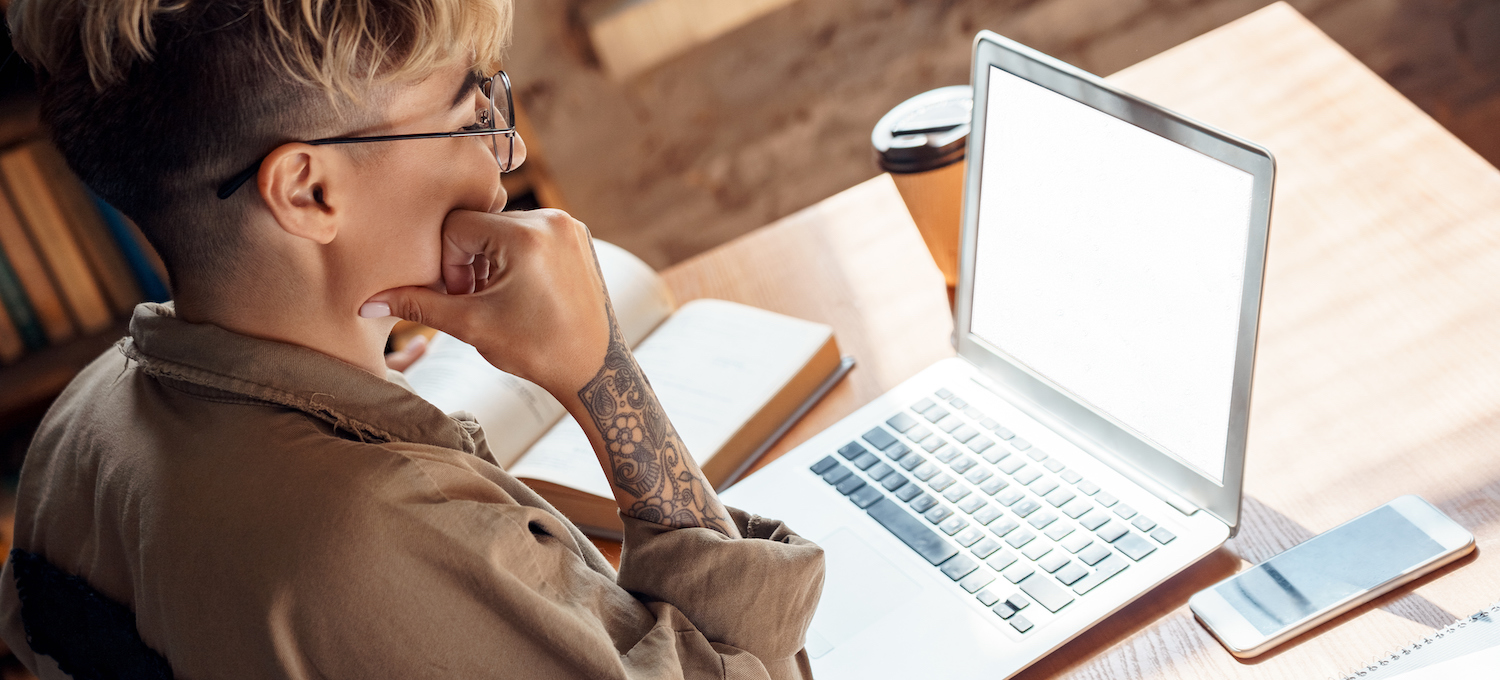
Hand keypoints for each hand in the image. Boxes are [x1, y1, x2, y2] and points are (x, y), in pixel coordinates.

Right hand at [362, 209, 611, 396]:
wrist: (597, 370)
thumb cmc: (537, 350)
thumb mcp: (472, 325)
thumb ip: (418, 305)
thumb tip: (366, 302)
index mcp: (526, 235)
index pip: (456, 227)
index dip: (448, 265)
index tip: (463, 298)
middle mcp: (552, 220)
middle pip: (480, 224)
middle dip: (469, 261)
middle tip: (478, 300)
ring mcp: (569, 226)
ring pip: (504, 229)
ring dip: (491, 259)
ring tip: (500, 299)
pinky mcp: (579, 237)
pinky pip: (531, 233)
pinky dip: (516, 257)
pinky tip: (521, 292)